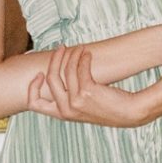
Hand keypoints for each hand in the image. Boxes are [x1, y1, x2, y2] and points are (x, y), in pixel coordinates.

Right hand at [29, 44, 154, 129]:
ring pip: (67, 70)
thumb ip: (67, 95)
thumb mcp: (81, 106)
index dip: (32, 87)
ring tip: (79, 48)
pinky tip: (89, 54)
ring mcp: (76, 101)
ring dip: (72, 54)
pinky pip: (81, 68)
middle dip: (55, 59)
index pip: (34, 103)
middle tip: (61, 48)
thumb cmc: (106, 107)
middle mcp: (66, 109)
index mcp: (61, 114)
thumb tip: (53, 73)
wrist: (129, 113)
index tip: (39, 73)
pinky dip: (84, 58)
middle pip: (51, 78)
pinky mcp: (87, 92)